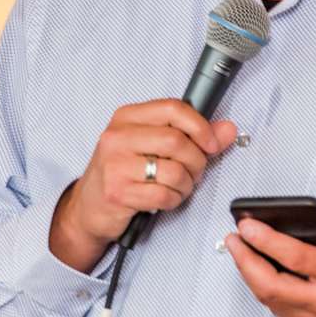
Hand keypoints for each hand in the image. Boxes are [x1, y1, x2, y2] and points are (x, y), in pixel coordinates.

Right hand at [49, 100, 238, 272]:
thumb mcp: (151, 146)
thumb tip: (226, 129)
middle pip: (177, 142)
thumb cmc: (122, 172)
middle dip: (196, 161)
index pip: (173, 109)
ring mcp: (116, 165)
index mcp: (126, 118)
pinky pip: (164, 195)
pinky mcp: (118, 192)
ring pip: (175, 171)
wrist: (88, 207)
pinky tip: (165, 198)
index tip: (212, 143)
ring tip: (178, 186)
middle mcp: (117, 137)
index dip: (200, 126)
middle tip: (195, 171)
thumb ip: (192, 136)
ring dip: (186, 184)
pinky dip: (173, 200)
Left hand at [227, 207, 315, 316]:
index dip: (265, 241)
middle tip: (233, 240)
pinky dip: (265, 291)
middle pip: (271, 286)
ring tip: (241, 253)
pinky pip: (280, 311)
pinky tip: (259, 273)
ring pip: (270, 301)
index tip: (247, 226)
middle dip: (244, 261)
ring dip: (250, 276)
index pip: (295, 258)